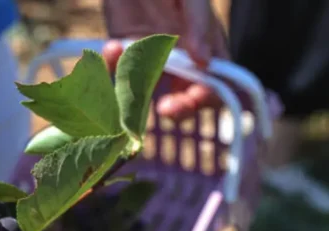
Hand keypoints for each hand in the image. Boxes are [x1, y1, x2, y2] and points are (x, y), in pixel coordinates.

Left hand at [103, 0, 228, 118]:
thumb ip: (200, 24)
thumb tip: (204, 62)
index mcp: (207, 48)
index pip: (216, 84)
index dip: (209, 97)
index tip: (196, 97)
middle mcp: (182, 61)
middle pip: (186, 99)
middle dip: (180, 109)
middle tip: (167, 107)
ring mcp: (151, 61)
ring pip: (150, 96)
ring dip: (142, 101)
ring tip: (133, 92)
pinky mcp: (123, 55)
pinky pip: (116, 72)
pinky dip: (112, 66)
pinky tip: (112, 47)